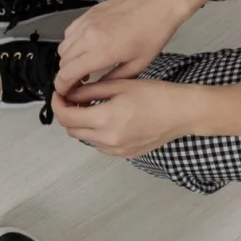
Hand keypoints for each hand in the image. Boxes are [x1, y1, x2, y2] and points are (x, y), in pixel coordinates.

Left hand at [50, 78, 202, 157]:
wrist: (183, 113)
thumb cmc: (158, 96)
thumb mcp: (120, 86)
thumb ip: (90, 91)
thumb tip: (70, 94)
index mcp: (106, 119)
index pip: (66, 117)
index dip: (57, 105)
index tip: (58, 95)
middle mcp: (108, 139)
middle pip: (71, 130)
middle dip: (67, 114)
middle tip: (73, 99)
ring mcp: (117, 150)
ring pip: (85, 139)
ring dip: (82, 124)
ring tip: (93, 107)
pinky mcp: (125, 154)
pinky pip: (100, 145)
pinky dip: (96, 133)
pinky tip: (108, 119)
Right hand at [54, 0, 197, 92]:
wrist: (159, 2)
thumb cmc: (154, 31)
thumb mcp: (138, 64)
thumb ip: (113, 78)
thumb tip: (97, 86)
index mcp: (102, 51)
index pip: (67, 74)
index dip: (62, 87)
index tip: (65, 93)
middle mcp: (89, 35)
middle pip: (62, 62)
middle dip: (66, 75)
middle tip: (79, 81)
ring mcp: (86, 22)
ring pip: (63, 47)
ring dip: (69, 60)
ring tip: (83, 65)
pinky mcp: (88, 13)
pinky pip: (69, 33)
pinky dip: (72, 43)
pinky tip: (86, 47)